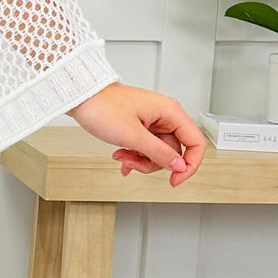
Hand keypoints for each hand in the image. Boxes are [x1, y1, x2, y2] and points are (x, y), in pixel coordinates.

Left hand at [66, 82, 206, 186]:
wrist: (81, 97)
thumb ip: (159, 153)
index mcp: (170, 112)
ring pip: (158, 153)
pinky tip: (122, 157)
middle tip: (132, 162)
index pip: (196, 143)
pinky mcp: (141, 127)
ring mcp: (153, 122)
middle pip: (174, 152)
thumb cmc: (103, 107)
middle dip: (152, 163)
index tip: (175, 180)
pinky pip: (146, 148)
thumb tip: (179, 167)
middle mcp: (165, 116)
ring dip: (140, 160)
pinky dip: (135, 156)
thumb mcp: (132, 136)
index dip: (189, 165)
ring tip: (121, 156)